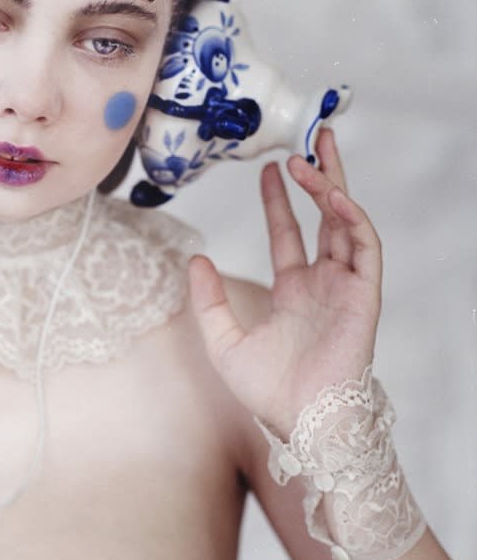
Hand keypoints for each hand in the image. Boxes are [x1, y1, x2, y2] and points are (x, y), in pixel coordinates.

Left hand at [187, 128, 381, 434]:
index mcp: (295, 291)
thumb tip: (195, 259)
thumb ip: (207, 300)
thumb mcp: (222, 341)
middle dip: (321, 176)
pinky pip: (364, 247)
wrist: (302, 422)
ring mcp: (346, 286)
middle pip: (326, 216)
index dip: (280, 200)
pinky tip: (333, 195)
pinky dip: (352, 218)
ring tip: (311, 156)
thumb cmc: (268, 392)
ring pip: (346, 223)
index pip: (290, 233)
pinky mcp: (364, 296)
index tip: (269, 169)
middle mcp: (323, 283)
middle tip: (311, 137)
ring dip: (333, 187)